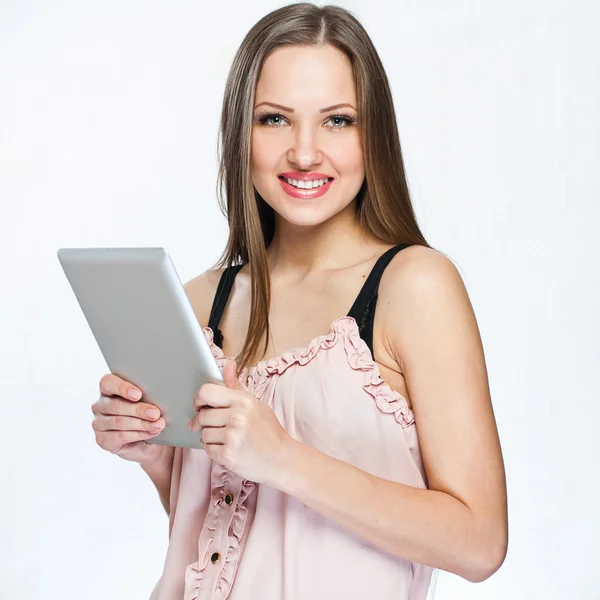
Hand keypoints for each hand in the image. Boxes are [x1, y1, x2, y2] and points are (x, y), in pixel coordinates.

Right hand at [92, 373, 170, 465]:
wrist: (148, 441)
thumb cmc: (147, 413)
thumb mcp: (148, 401)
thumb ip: (147, 394)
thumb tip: (159, 394)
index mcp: (108, 389)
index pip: (107, 383)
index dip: (122, 387)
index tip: (139, 394)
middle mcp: (100, 405)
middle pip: (115, 405)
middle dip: (138, 409)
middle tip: (155, 413)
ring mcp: (99, 423)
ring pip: (119, 422)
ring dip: (142, 423)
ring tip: (158, 424)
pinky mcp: (102, 440)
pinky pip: (120, 436)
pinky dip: (139, 434)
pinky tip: (151, 433)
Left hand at [189, 359, 290, 484]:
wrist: (281, 459)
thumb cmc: (268, 431)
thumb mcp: (255, 404)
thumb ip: (236, 386)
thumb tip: (228, 364)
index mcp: (244, 401)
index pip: (207, 392)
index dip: (198, 399)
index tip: (199, 405)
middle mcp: (237, 417)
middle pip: (202, 415)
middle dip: (202, 422)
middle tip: (210, 426)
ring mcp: (232, 437)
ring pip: (203, 433)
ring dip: (208, 437)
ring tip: (223, 438)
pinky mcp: (228, 455)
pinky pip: (207, 449)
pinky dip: (212, 450)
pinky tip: (225, 448)